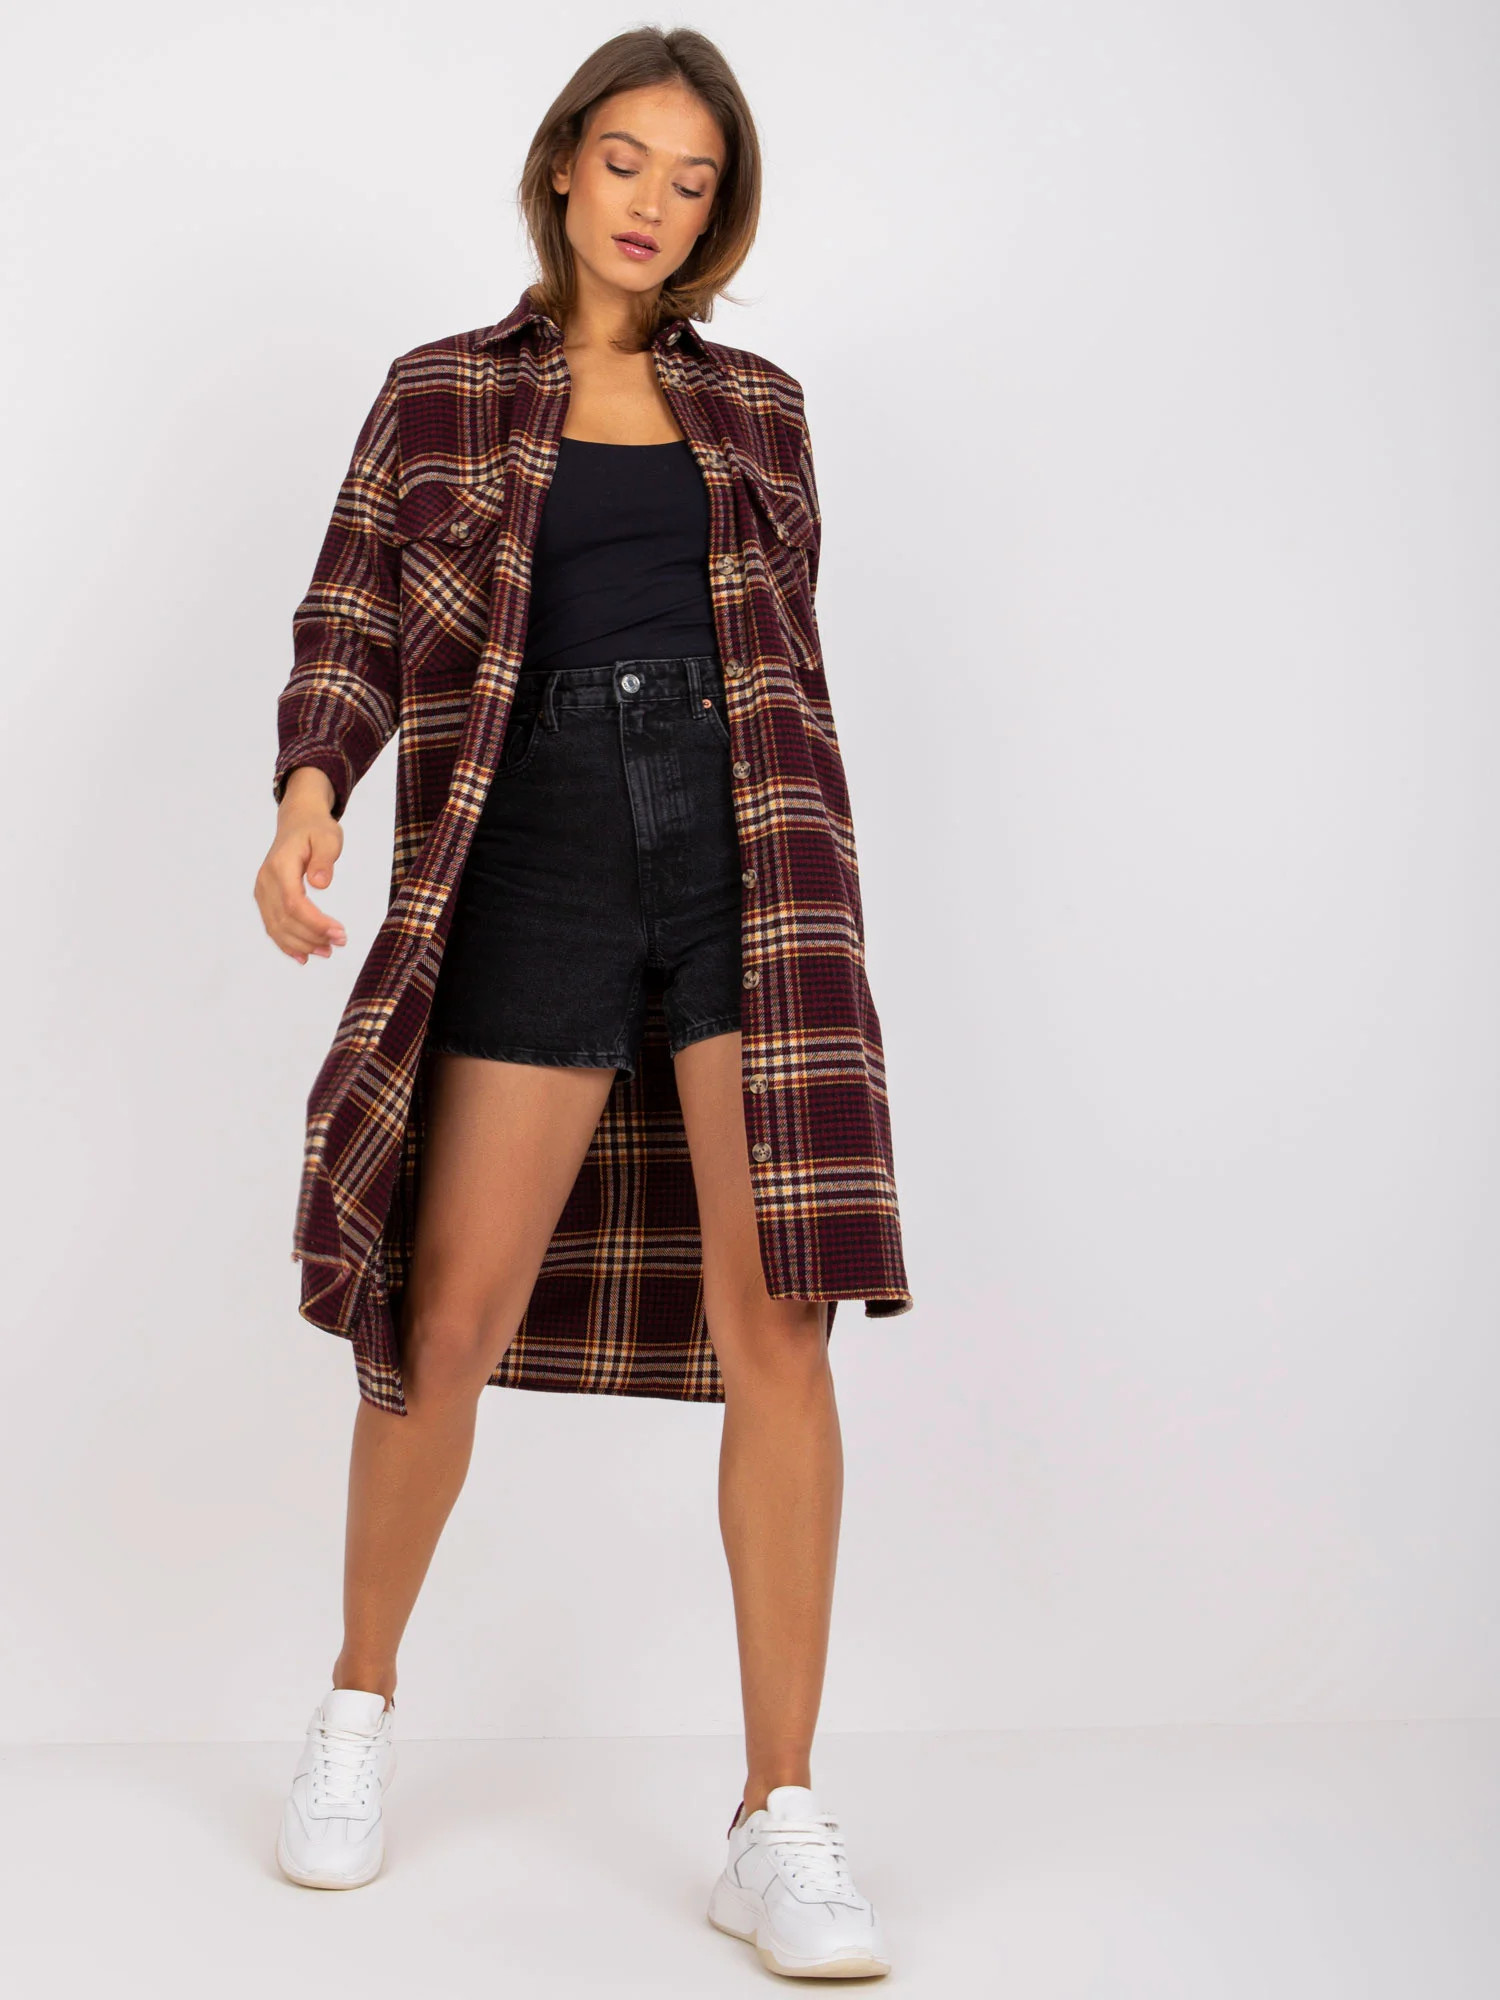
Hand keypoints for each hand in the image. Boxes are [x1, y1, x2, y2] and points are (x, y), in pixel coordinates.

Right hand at [256, 768, 349, 963]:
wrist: (298, 821)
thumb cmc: (316, 829)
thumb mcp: (328, 837)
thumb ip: (325, 859)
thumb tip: (321, 883)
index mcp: (280, 867)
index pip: (294, 904)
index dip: (315, 923)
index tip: (340, 933)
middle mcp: (265, 881)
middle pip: (284, 920)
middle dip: (312, 937)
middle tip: (340, 943)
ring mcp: (262, 891)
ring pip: (276, 928)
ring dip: (301, 944)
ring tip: (327, 951)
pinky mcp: (265, 898)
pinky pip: (272, 926)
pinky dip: (286, 944)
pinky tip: (303, 956)